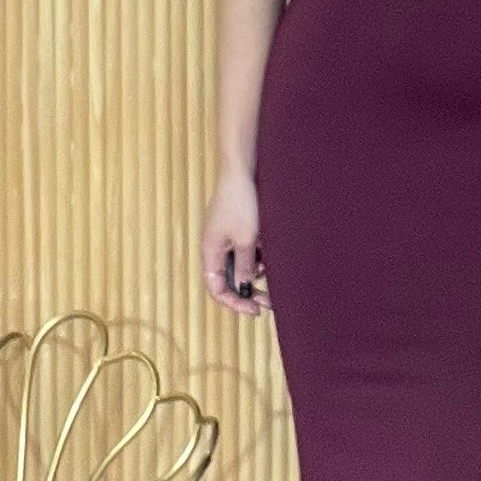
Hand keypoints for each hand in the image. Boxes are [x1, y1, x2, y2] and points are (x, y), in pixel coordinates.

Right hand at [201, 172, 269, 317]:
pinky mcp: (235, 230)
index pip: (217, 289)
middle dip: (248, 292)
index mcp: (210, 253)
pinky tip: (268, 252)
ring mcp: (224, 239)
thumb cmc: (240, 203)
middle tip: (270, 301)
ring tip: (270, 268)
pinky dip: (256, 256)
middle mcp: (214, 249)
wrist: (241, 171)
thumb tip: (245, 288)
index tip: (255, 310)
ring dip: (255, 272)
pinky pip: (245, 252)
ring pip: (239, 267)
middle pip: (228, 281)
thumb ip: (245, 266)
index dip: (235, 303)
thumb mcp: (246, 239)